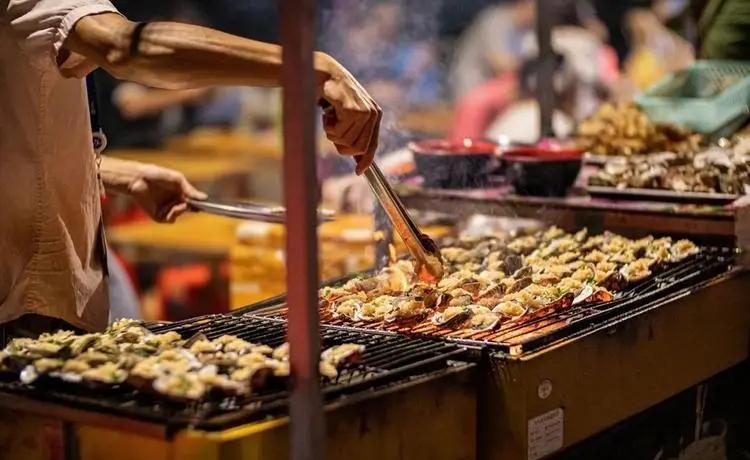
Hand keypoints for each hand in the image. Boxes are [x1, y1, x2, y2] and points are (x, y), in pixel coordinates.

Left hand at [127, 164, 206, 222]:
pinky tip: (168, 208)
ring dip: (179, 211)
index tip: (205, 206)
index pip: (192, 201)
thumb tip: (204, 198)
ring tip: (176, 204)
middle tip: (188, 203)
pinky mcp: (157, 216)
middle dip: (189, 207)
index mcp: (178, 193)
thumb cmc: (156, 174)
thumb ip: (190, 189)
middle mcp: (172, 201)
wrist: (137, 179)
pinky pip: (169, 220)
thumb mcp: (177, 179)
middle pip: (187, 210)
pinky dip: (171, 215)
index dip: (198, 204)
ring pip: (178, 215)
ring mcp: (165, 209)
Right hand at [316, 53, 381, 174]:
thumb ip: (354, 132)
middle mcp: (374, 113)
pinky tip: (327, 112)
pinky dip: (329, 127)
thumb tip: (357, 157)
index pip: (373, 145)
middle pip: (359, 148)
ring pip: (347, 142)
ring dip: (332, 133)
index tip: (358, 172)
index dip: (365, 160)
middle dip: (341, 145)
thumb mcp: (346, 114)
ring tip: (329, 117)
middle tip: (331, 130)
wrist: (323, 73)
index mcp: (375, 115)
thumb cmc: (332, 94)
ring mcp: (365, 112)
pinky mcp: (353, 111)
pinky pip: (339, 133)